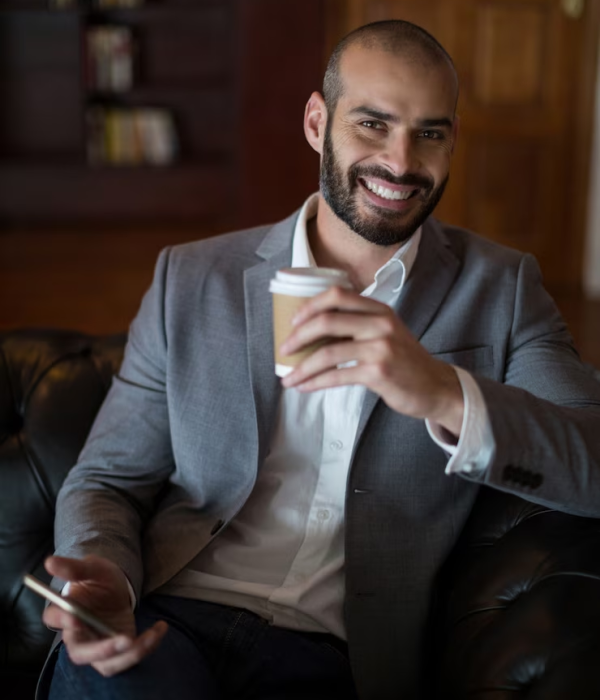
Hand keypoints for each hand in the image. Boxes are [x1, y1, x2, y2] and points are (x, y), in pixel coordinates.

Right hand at [43, 555, 167, 676]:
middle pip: (80, 653)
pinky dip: (146, 647)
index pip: (55, 619)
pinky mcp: (116, 651)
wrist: (116, 587)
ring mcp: (98, 647)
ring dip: (129, 655)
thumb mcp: (92, 568)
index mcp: (66, 612)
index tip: (74, 616)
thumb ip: (74, 567)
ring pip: (107, 664)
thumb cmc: (99, 578)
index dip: (62, 620)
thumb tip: (50, 561)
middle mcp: (79, 635)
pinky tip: (160, 628)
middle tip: (124, 639)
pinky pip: (128, 658)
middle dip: (101, 651)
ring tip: (150, 635)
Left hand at [280, 286, 463, 434]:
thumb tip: (312, 331)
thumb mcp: (385, 332)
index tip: (293, 321)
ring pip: (328, 352)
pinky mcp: (379, 371)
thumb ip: (357, 325)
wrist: (434, 386)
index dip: (310, 305)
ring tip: (288, 378)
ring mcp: (381, 346)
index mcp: (379, 309)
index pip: (338, 295)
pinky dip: (316, 382)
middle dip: (298, 336)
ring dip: (302, 366)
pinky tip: (304, 387)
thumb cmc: (403, 361)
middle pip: (327, 320)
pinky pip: (338, 375)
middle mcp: (380, 323)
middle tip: (284, 349)